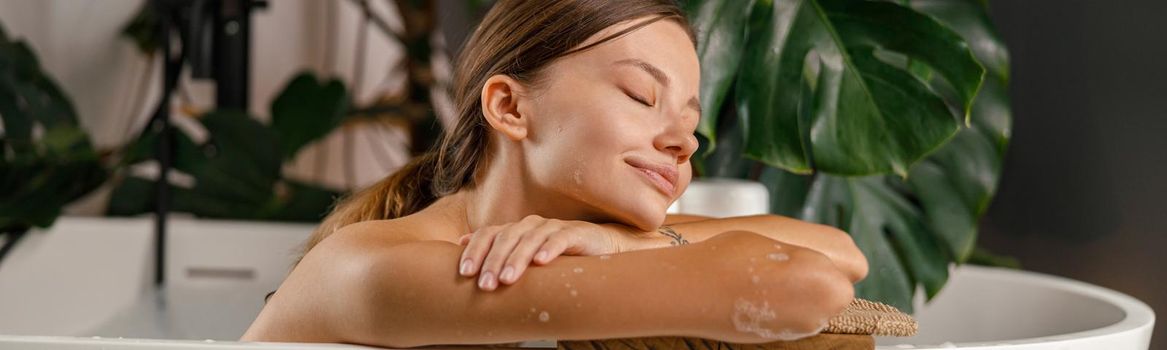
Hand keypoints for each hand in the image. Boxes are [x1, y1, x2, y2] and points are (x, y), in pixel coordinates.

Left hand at [457, 215, 631, 290]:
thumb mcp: (524, 257)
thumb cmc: (556, 256)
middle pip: (506, 238)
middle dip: (493, 262)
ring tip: (508, 279)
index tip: (465, 273)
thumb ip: (496, 251)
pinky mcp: (575, 232)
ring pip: (530, 239)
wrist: (598, 246)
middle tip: (485, 285)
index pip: (488, 234)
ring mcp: (552, 227)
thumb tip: (459, 244)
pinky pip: (560, 239)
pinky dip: (549, 249)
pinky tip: (541, 262)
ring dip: (517, 259)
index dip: (475, 250)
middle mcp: (531, 225)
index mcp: (516, 230)